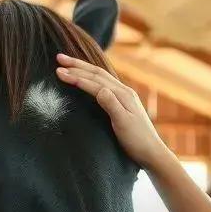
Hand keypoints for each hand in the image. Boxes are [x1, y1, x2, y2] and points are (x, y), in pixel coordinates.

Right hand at [56, 53, 173, 170]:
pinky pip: (104, 83)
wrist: (152, 153)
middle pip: (97, 73)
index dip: (76, 76)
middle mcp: (123, 91)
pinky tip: (87, 76)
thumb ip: (111, 105)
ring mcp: (124, 96)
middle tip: (59, 58)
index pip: (95, 82)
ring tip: (68, 63)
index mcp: (122, 95)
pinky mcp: (123, 102)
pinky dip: (91, 77)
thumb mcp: (123, 124)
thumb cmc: (137, 141)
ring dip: (83, 68)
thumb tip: (99, 89)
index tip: (58, 72)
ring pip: (100, 76)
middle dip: (77, 65)